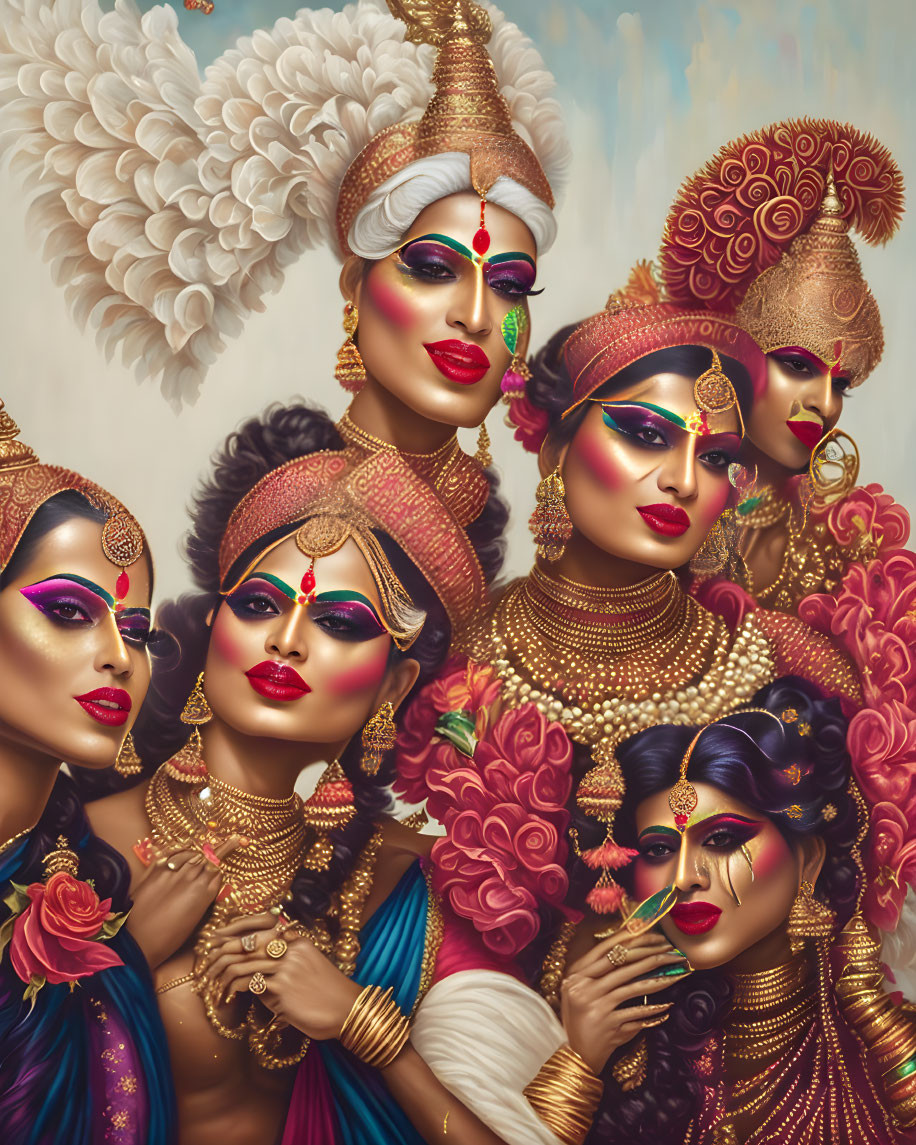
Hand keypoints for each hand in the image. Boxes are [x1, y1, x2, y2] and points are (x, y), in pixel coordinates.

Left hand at [128, 835, 241, 967]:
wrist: (135, 943)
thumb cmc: (166, 939)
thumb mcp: (193, 920)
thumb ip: (203, 898)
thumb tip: (209, 884)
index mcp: (203, 893)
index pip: (217, 869)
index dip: (222, 862)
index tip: (233, 846)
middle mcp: (189, 878)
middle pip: (206, 859)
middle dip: (213, 854)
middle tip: (227, 840)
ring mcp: (171, 872)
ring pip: (191, 853)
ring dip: (197, 853)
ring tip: (203, 848)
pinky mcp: (154, 871)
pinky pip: (172, 853)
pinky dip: (180, 850)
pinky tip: (184, 849)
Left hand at [202, 912, 361, 1038]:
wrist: (346, 1010)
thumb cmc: (327, 993)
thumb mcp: (309, 968)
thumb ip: (285, 964)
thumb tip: (257, 973)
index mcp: (297, 940)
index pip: (258, 929)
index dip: (234, 934)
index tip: (216, 942)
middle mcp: (290, 948)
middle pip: (246, 943)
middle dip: (222, 952)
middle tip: (207, 963)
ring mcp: (286, 966)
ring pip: (243, 962)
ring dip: (223, 975)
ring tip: (213, 985)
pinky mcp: (281, 988)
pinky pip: (248, 983)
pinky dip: (233, 990)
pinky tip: (228, 997)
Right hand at [560, 928, 688, 1074]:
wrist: (575, 1055)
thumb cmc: (581, 1018)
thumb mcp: (581, 990)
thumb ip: (598, 972)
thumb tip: (632, 950)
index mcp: (577, 973)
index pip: (607, 948)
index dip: (633, 939)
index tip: (655, 936)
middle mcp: (584, 986)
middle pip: (624, 964)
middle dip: (652, 956)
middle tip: (673, 953)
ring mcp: (596, 1005)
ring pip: (634, 987)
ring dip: (659, 980)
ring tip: (677, 975)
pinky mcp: (608, 1024)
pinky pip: (636, 1013)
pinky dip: (653, 1010)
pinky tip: (667, 1006)